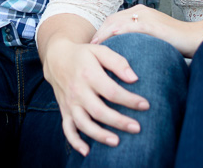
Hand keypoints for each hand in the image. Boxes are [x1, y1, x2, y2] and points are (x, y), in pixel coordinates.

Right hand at [42, 38, 149, 156]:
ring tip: (116, 141)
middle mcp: (78, 91)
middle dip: (119, 121)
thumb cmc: (83, 55)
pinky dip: (75, 142)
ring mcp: (70, 103)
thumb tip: (134, 78)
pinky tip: (87, 151)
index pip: (112, 91)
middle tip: (137, 128)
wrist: (57, 58)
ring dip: (99, 135)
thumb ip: (117, 62)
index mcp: (89, 75)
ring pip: (83, 123)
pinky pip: (68, 129)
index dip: (130, 100)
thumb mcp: (99, 50)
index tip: (146, 105)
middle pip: (99, 111)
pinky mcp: (65, 111)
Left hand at [92, 5, 202, 57]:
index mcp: (141, 12)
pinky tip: (108, 42)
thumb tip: (129, 54)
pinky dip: (116, 33)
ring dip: (103, 34)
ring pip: (116, 22)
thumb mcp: (155, 39)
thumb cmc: (178, 44)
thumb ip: (142, 41)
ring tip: (93, 48)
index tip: (94, 45)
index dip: (103, 31)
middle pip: (112, 19)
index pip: (115, 19)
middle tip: (89, 47)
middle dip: (99, 32)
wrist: (196, 39)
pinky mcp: (150, 24)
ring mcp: (145, 16)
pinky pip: (128, 27)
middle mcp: (141, 11)